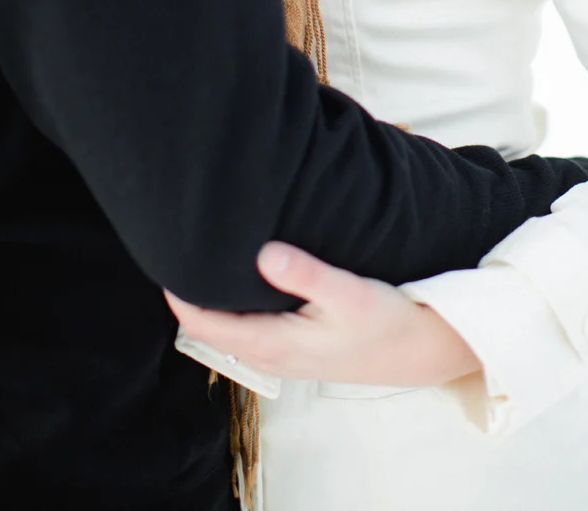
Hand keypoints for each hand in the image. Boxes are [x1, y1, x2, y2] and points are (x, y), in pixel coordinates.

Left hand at [164, 243, 481, 386]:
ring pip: (229, 320)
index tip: (165, 251)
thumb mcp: (348, 294)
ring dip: (212, 290)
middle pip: (209, 321)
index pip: (203, 322)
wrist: (422, 349)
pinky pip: (249, 319)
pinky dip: (236, 295)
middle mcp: (270, 351)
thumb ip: (306, 274)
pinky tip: (243, 268)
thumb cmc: (386, 323)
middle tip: (178, 236)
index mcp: (273, 343)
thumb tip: (263, 252)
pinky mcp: (295, 341)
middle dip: (189, 285)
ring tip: (202, 247)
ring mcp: (282, 349)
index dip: (177, 290)